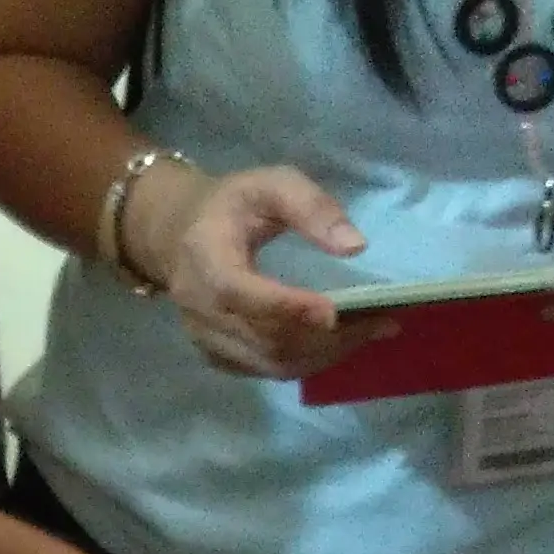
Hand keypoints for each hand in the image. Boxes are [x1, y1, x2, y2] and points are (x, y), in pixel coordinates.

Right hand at [126, 163, 387, 379]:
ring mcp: (205, 337)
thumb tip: (356, 247)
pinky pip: (266, 370)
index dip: (286, 307)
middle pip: (265, 338)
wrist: (175, 234)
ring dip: (324, 354)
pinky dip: (308, 361)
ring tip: (368, 332)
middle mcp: (199, 308)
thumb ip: (312, 207)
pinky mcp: (216, 355)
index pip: (240, 293)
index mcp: (205, 259)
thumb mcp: (270, 184)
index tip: (334, 312)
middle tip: (379, 321)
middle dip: (326, 336)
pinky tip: (338, 343)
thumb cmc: (230, 205)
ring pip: (270, 362)